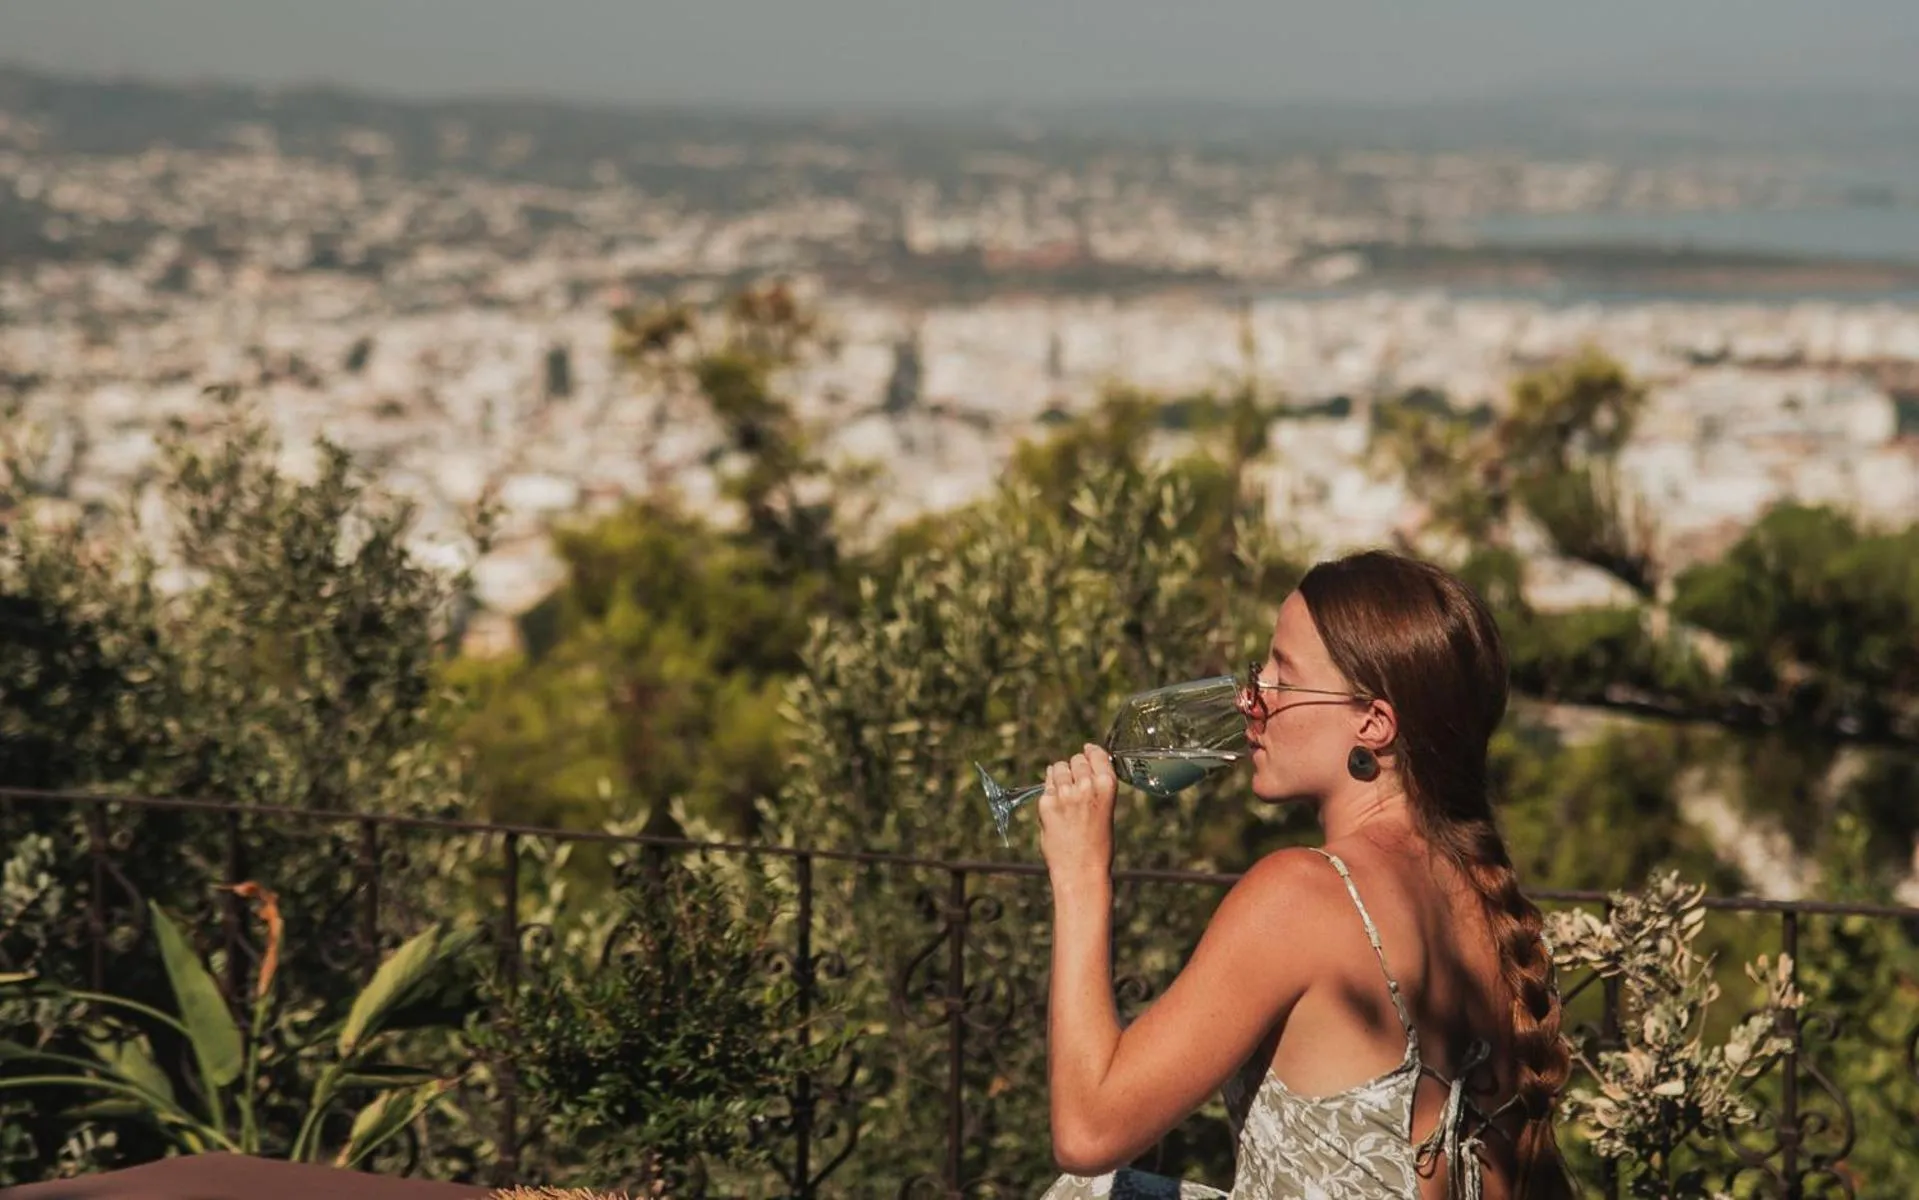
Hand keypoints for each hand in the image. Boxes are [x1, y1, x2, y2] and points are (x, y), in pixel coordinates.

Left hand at [1038, 743, 1116, 888]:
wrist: (1081, 870)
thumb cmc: (1097, 845)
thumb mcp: (1107, 811)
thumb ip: (1095, 788)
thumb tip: (1079, 769)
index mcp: (1107, 786)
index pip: (1097, 755)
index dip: (1091, 752)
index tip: (1087, 750)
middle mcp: (1086, 786)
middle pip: (1076, 760)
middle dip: (1075, 767)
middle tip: (1075, 781)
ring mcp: (1064, 794)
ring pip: (1058, 768)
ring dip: (1060, 775)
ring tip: (1064, 792)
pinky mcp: (1046, 804)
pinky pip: (1046, 785)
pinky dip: (1049, 790)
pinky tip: (1055, 803)